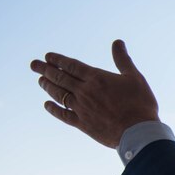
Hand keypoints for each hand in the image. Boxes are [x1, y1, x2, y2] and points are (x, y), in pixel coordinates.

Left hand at [31, 40, 158, 147]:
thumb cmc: (140, 104)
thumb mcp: (134, 77)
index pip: (71, 65)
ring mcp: (81, 108)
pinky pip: (63, 114)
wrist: (139, 132)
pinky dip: (53, 109)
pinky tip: (47, 104)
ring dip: (47, 86)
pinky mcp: (82, 124)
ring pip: (58, 94)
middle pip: (60, 77)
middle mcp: (85, 91)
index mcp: (96, 78)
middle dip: (45, 69)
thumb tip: (117, 42)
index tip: (47, 56)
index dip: (58, 60)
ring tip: (40, 80)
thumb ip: (122, 60)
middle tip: (33, 65)